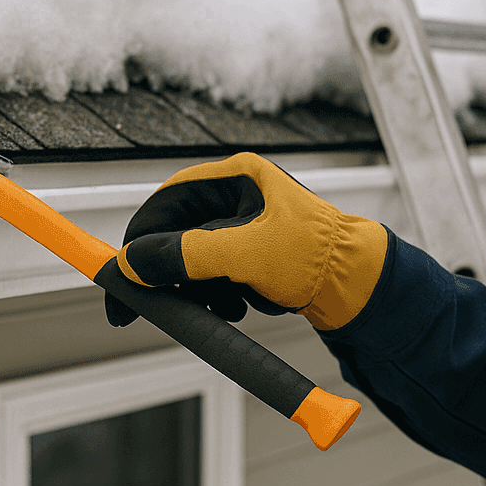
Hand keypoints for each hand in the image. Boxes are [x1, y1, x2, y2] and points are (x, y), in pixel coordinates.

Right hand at [106, 153, 387, 330]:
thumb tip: (133, 264)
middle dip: (172, 273)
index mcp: (235, 178)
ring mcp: (246, 228)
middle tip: (153, 306)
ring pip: (196, 261)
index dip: (141, 238)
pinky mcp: (254, 257)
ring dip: (198, 290)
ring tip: (222, 307)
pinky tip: (238, 307)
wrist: (361, 287)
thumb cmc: (316, 257)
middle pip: (177, 235)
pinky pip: (217, 276)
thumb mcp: (244, 254)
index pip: (167, 201)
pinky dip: (219, 296)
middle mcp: (237, 198)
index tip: (124, 273)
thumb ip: (185, 256)